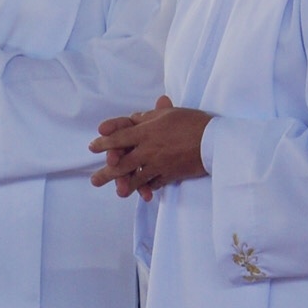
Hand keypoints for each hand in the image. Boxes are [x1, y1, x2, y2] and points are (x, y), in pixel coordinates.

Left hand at [88, 95, 210, 200]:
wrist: (213, 141)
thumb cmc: (191, 122)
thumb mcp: (168, 114)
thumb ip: (148, 117)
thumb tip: (134, 118)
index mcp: (146, 132)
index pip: (119, 137)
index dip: (104, 142)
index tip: (93, 147)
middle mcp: (148, 150)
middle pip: (122, 163)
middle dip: (106, 172)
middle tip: (94, 180)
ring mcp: (158, 165)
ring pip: (136, 177)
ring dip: (124, 186)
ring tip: (116, 192)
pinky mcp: (170, 175)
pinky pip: (154, 184)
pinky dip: (148, 189)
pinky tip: (142, 193)